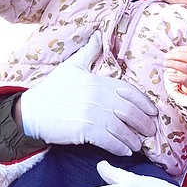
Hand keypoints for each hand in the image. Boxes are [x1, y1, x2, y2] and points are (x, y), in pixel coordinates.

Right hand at [19, 33, 157, 155]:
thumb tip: (98, 35)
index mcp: (99, 81)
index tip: (153, 112)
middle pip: (131, 112)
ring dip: (133, 140)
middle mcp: (99, 97)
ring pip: (122, 129)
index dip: (144, 103)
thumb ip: (89, 52)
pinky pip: (110, 141)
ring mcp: (93, 114)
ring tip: (137, 145)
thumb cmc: (53, 89)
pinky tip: (125, 152)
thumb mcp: (71, 66)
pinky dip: (120, 148)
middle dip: (144, 124)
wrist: (33, 112)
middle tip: (150, 132)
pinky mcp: (85, 131)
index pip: (130, 92)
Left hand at [164, 46, 186, 93]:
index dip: (179, 49)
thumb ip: (179, 57)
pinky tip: (169, 77)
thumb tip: (168, 54)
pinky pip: (183, 79)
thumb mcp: (185, 62)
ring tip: (165, 63)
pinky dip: (175, 78)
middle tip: (166, 56)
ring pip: (184, 67)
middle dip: (175, 55)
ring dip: (173, 64)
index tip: (171, 51)